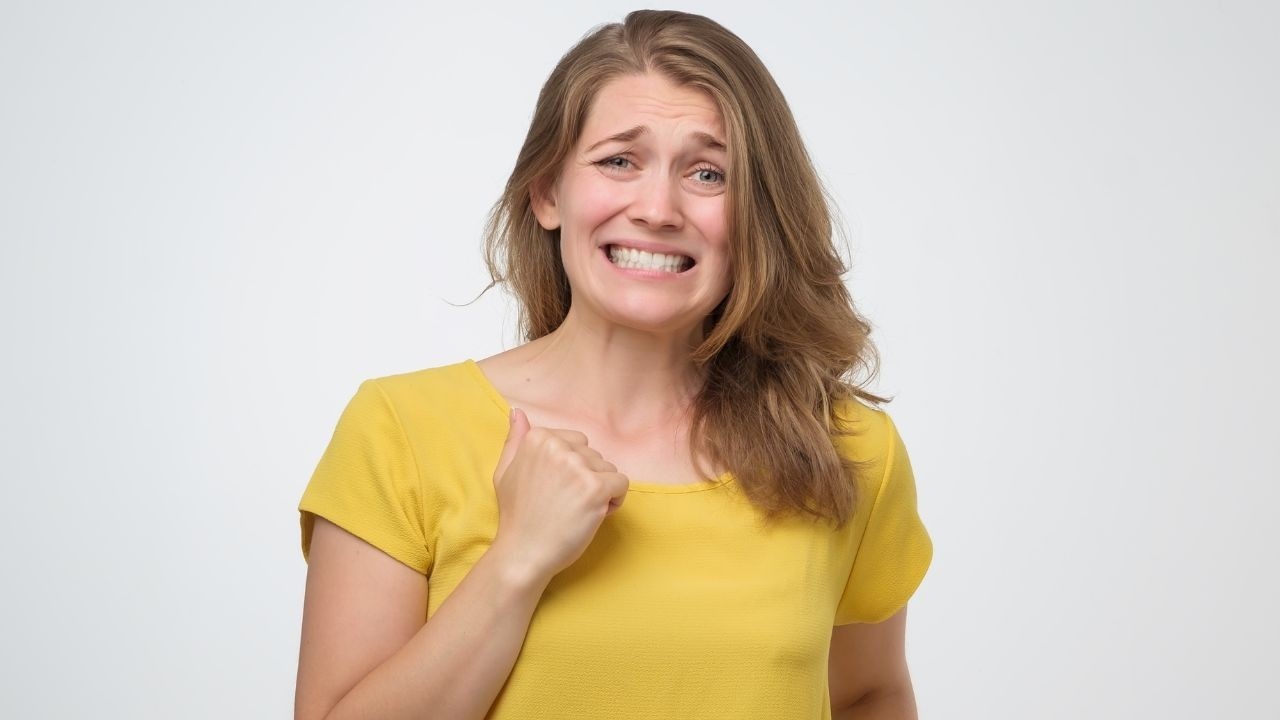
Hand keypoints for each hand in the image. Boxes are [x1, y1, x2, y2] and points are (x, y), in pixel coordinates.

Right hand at [490, 407, 629, 580]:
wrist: (523, 553)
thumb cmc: (517, 516)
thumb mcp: (505, 471)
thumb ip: (515, 439)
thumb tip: (518, 411)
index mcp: (538, 438)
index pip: (578, 443)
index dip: (573, 469)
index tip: (555, 490)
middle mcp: (558, 446)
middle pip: (595, 456)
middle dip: (587, 479)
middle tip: (565, 505)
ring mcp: (577, 466)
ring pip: (609, 470)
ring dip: (600, 491)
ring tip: (576, 512)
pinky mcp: (595, 488)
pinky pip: (622, 484)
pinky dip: (614, 502)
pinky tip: (593, 516)